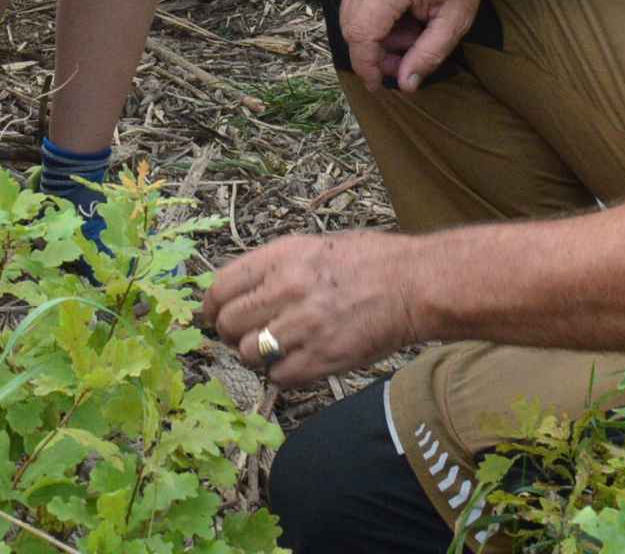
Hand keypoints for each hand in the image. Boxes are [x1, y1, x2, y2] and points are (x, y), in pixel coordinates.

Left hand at [203, 230, 424, 387]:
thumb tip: (239, 290)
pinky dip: (280, 374)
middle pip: (228, 323)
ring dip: (255, 355)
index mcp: (281, 257)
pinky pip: (278, 377)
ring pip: (248, 353)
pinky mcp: (322, 358)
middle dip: (230, 334)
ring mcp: (304, 326)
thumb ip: (274, 267)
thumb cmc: (369, 261)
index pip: (220, 286)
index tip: (214, 315)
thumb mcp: (313, 246)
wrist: (413, 284)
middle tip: (243, 336)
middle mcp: (287, 289)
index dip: (211, 306)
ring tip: (272, 349)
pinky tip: (295, 362)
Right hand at [341, 0, 503, 91]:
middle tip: (406, 60)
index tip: (380, 88)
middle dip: (373, 53)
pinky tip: (404, 19)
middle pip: (350, 27)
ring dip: (375, 36)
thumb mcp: (455, 20)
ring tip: (412, 35)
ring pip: (351, 14)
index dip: (367, 67)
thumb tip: (404, 85)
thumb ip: (428, 55)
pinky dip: (374, 18)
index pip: (360, 35)